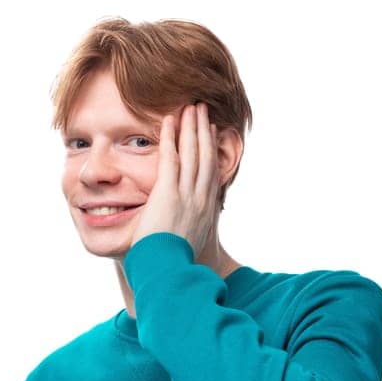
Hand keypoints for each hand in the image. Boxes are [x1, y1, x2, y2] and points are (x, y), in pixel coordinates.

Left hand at [132, 101, 221, 254]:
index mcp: (205, 211)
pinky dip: (170, 138)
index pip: (211, 173)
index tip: (213, 132)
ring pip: (192, 153)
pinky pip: (170, 158)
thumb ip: (186, 233)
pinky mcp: (168, 194)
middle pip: (206, 157)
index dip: (213, 150)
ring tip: (191, 107)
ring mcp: (186, 196)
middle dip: (204, 131)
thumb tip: (181, 234)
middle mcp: (200, 200)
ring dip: (191, 127)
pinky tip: (169, 120)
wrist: (169, 273)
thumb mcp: (188, 247)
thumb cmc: (174, 266)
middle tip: (203, 110)